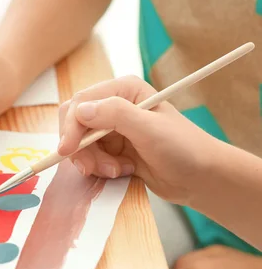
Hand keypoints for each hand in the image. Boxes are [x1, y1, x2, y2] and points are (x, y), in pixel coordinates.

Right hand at [56, 75, 219, 204]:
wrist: (200, 178)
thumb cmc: (183, 148)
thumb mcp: (150, 129)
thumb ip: (115, 114)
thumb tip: (79, 110)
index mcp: (124, 90)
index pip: (81, 103)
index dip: (70, 127)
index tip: (68, 150)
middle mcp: (114, 106)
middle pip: (74, 123)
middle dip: (79, 147)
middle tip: (90, 168)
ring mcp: (112, 128)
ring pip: (79, 144)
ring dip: (92, 161)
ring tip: (117, 170)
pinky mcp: (112, 148)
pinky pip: (89, 157)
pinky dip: (99, 168)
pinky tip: (122, 171)